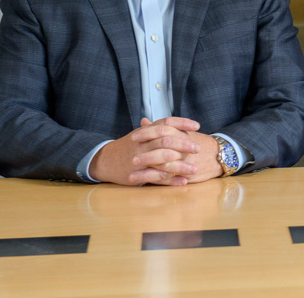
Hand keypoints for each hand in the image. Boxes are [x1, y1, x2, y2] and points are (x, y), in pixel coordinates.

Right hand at [89, 117, 220, 184]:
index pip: (166, 122)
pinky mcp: (137, 174)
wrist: (105, 160)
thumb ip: (159, 129)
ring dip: (181, 165)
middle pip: (166, 140)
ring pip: (163, 160)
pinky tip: (183, 181)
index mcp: (145, 132)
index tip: (197, 125)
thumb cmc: (128, 146)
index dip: (182, 123)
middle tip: (198, 148)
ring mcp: (140, 159)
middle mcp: (143, 143)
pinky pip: (156, 177)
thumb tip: (181, 126)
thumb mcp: (142, 134)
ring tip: (194, 169)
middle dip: (184, 144)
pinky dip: (171, 180)